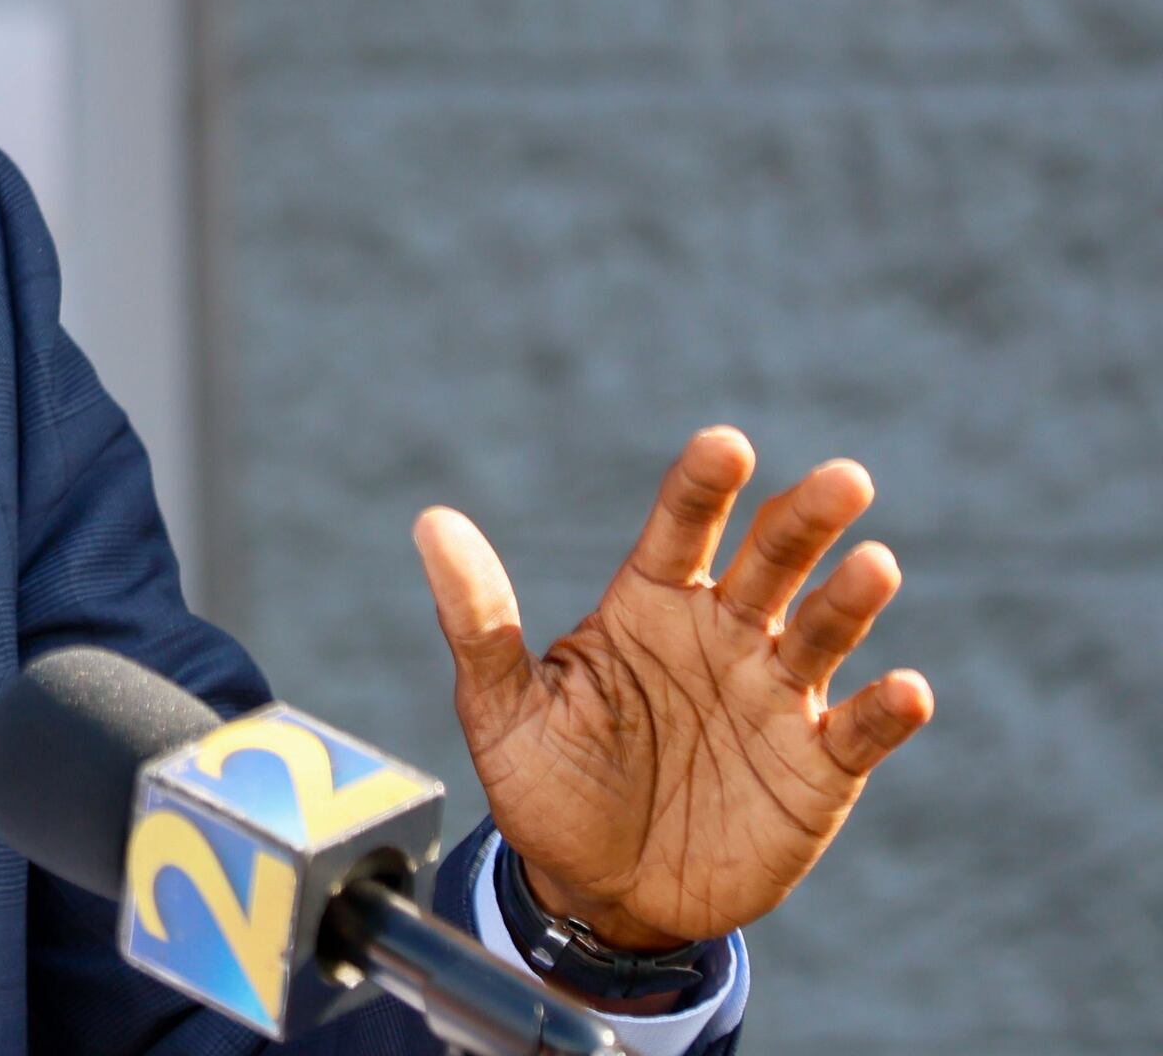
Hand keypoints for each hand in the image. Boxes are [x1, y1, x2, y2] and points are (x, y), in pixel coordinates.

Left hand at [415, 426, 935, 952]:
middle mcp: (722, 635)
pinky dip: (886, 710)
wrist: (599, 892)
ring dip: (852, 599)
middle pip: (770, 562)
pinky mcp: (818, 767)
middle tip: (842, 480)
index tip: (725, 446)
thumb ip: (477, 619)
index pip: (678, 529)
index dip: (703, 486)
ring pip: (824, 632)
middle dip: (804, 519)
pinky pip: (860, 731)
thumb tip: (431, 521)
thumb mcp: (501, 707)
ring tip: (876, 565)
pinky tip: (906, 690)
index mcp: (648, 606)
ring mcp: (776, 697)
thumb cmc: (548, 785)